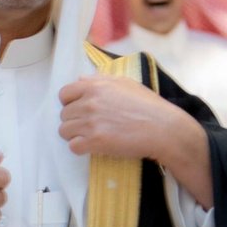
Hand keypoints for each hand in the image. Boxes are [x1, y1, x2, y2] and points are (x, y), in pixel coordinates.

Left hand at [58, 75, 192, 160]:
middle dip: (74, 120)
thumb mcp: (125, 83)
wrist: (162, 128)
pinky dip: (80, 148)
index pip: (64, 94)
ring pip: (64, 131)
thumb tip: (80, 79)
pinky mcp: (94, 142)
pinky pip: (73, 146)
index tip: (79, 109)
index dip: (70, 102)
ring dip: (75, 135)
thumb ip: (100, 80)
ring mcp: (90, 123)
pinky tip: (93, 146)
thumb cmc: (148, 105)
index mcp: (95, 86)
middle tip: (90, 125)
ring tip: (91, 136)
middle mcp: (89, 103)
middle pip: (64, 114)